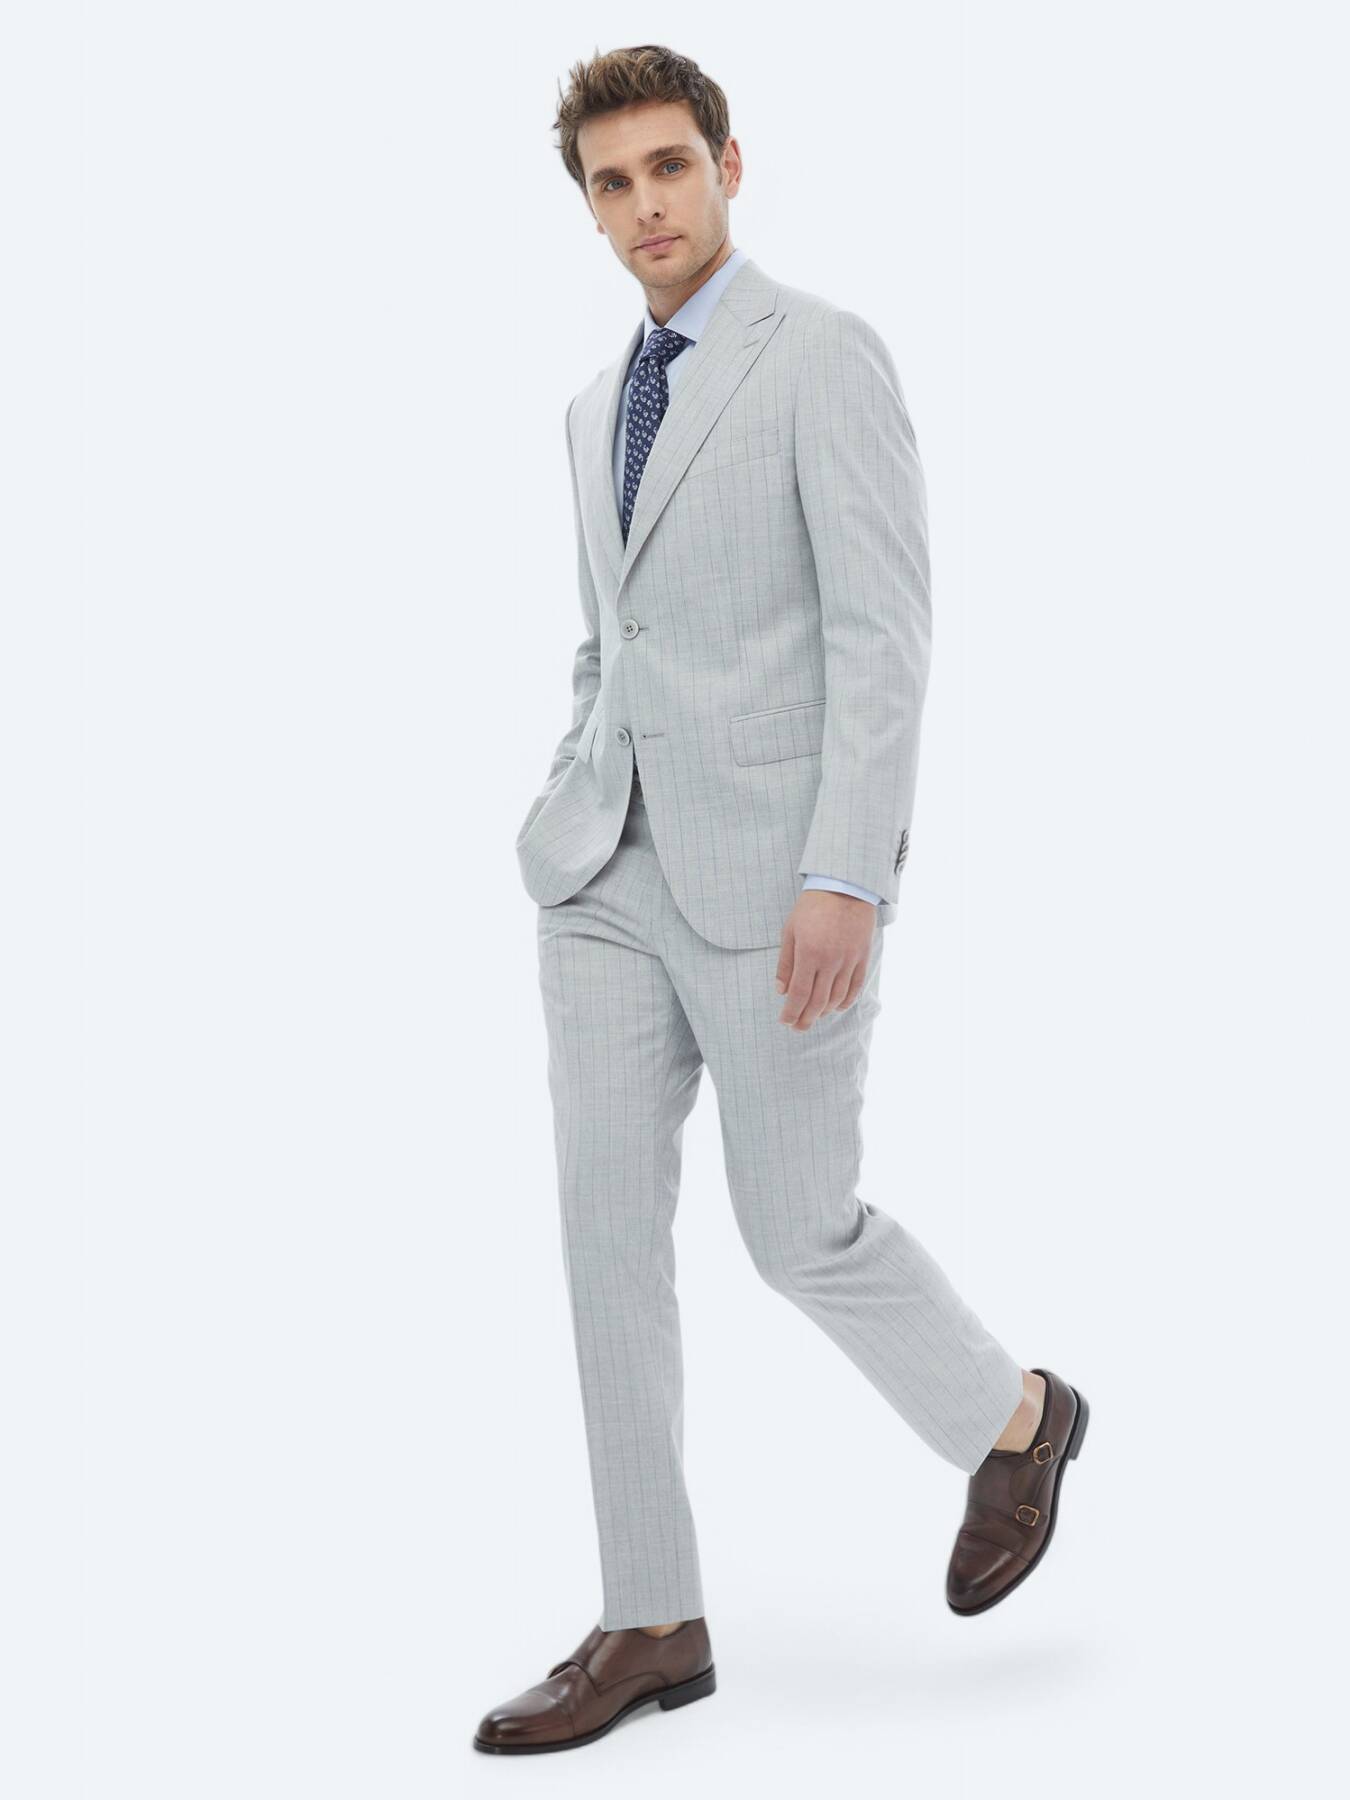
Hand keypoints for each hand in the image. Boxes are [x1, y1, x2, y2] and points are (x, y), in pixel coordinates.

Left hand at [775, 890, 876, 1030]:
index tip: (785, 1021)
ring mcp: (849, 961)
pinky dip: (845, 1001)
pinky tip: (835, 1007)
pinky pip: (855, 987)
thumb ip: (785, 963)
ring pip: (837, 998)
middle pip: (818, 1001)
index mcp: (809, 954)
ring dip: (824, 1012)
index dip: (792, 1012)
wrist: (845, 888)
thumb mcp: (790, 931)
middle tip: (798, 1027)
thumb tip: (781, 990)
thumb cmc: (812, 908)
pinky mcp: (862, 958)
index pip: (799, 993)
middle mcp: (830, 961)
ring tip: (814, 1017)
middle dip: (806, 1018)